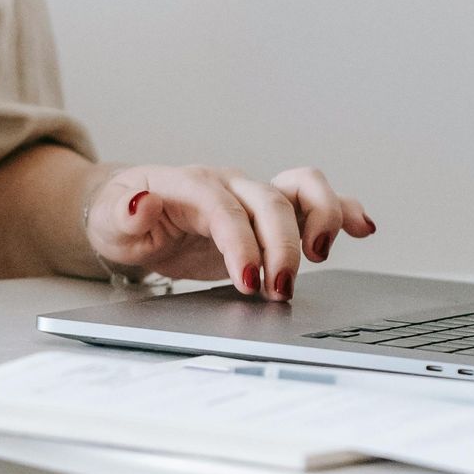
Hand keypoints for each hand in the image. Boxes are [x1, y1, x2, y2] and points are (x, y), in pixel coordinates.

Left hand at [84, 163, 376, 298]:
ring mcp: (254, 195)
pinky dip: (343, 211)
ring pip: (303, 187)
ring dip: (321, 219)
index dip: (241, 242)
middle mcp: (230, 183)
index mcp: (190, 184)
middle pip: (270, 201)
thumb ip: (126, 212)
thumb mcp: (110, 220)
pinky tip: (364, 228)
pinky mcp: (271, 213)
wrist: (130, 214)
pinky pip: (314, 202)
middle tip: (279, 290)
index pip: (224, 209)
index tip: (248, 279)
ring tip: (320, 257)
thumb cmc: (121, 218)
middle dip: (282, 246)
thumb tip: (140, 202)